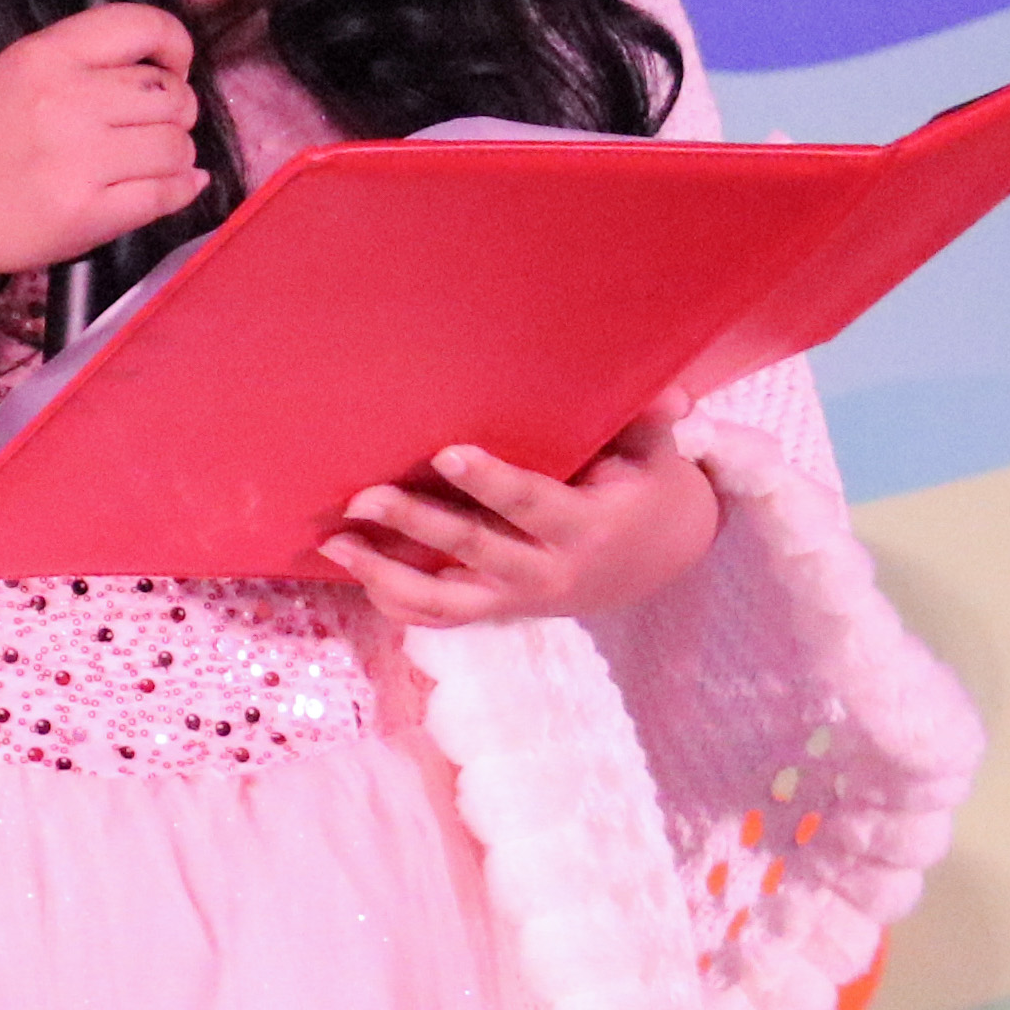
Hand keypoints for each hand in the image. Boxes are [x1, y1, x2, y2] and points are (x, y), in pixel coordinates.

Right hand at [0, 1, 205, 285]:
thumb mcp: (16, 73)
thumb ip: (85, 60)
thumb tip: (173, 72)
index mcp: (45, 56)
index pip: (144, 26)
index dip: (175, 45)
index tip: (172, 68)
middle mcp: (64, 101)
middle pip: (172, 94)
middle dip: (178, 111)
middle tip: (154, 125)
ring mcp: (77, 160)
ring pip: (177, 146)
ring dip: (177, 155)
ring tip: (149, 161)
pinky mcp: (87, 214)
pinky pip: (167, 194)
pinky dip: (181, 191)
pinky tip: (169, 187)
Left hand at [320, 403, 722, 625]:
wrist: (659, 562)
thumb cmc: (648, 491)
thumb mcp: (658, 459)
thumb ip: (651, 427)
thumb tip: (673, 392)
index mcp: (585, 528)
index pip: (530, 504)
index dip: (489, 482)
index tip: (446, 453)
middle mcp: (546, 572)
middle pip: (472, 549)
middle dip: (415, 523)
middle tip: (364, 497)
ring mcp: (517, 598)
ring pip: (443, 600)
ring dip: (385, 573)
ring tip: (335, 543)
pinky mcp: (497, 610)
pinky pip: (440, 617)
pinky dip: (395, 601)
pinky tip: (355, 572)